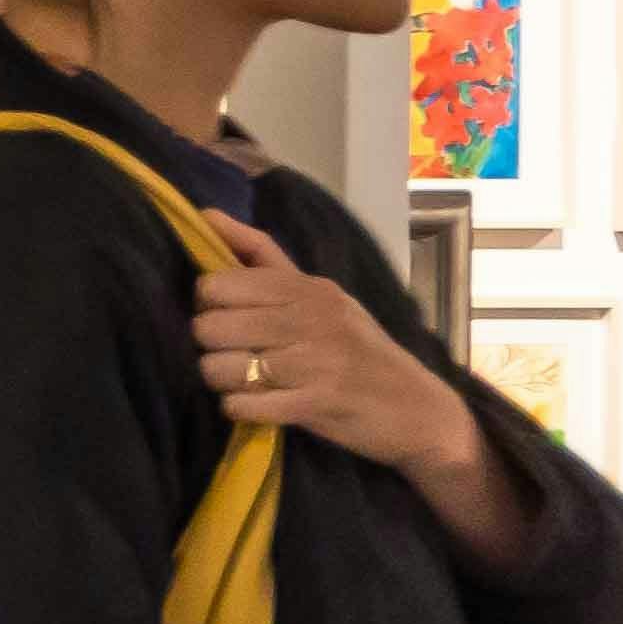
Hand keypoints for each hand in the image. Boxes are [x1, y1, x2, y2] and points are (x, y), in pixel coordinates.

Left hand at [186, 252, 484, 496]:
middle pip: (210, 326)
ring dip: (221, 380)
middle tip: (235, 353)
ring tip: (245, 382)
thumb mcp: (319, 296)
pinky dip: (238, 408)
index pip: (219, 282)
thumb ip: (262, 258)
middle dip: (209, 346)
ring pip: (219, 368)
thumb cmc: (356, 349)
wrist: (416, 408)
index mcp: (308, 288)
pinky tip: (256, 404)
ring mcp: (316, 361)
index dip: (207, 303)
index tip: (225, 314)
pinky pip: (242, 405)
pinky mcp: (317, 403)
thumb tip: (206, 214)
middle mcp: (312, 318)